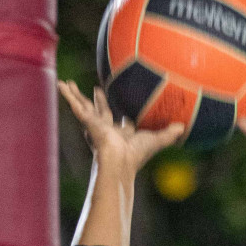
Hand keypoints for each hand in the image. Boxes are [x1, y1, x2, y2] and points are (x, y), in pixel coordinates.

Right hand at [58, 80, 183, 174]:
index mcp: (120, 134)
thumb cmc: (136, 156)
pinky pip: (76, 105)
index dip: (122, 116)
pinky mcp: (87, 122)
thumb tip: (184, 127)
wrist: (118, 161)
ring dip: (75, 95)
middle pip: (100, 112)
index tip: (124, 109)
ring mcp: (94, 126)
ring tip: (66, 84)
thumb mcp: (155, 140)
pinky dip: (68, 96)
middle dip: (97, 102)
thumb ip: (168, 134)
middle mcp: (106, 129)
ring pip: (83, 107)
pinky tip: (60, 85)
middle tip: (95, 90)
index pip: (120, 122)